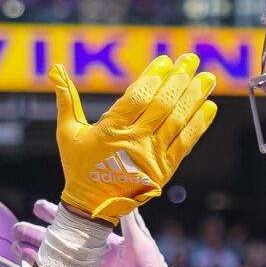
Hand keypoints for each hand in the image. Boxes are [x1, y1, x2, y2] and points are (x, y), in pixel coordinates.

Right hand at [12, 201, 186, 266]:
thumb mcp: (140, 240)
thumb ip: (129, 218)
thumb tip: (121, 189)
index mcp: (102, 239)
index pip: (73, 222)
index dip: (54, 214)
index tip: (37, 206)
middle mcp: (89, 254)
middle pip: (57, 240)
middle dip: (36, 232)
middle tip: (17, 227)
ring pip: (53, 259)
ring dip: (34, 251)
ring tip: (15, 245)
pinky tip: (25, 265)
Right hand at [52, 53, 216, 222]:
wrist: (93, 207)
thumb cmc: (79, 166)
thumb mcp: (68, 132)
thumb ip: (66, 98)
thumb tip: (56, 68)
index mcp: (110, 131)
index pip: (136, 98)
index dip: (153, 77)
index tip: (166, 61)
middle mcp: (133, 143)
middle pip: (161, 106)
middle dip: (179, 80)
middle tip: (192, 59)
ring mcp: (151, 158)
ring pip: (177, 122)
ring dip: (194, 98)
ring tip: (207, 78)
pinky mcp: (164, 171)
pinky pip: (185, 143)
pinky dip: (198, 125)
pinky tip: (209, 106)